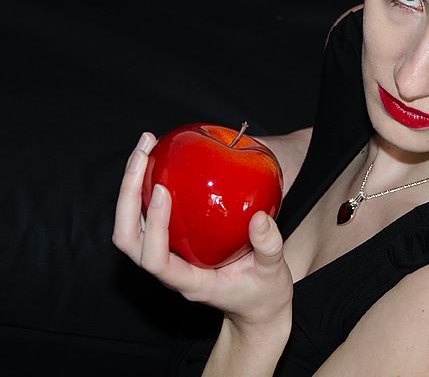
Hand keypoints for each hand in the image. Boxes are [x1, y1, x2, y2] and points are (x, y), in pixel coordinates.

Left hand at [112, 132, 293, 329]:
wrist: (256, 307)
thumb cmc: (263, 293)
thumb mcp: (274, 273)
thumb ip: (269, 247)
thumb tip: (258, 217)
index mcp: (189, 282)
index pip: (156, 259)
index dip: (153, 225)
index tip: (162, 190)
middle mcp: (169, 270)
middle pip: (129, 237)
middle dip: (127, 193)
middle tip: (143, 152)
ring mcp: (167, 256)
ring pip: (131, 225)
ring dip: (130, 184)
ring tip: (145, 147)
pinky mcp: (172, 244)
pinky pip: (147, 217)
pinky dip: (144, 186)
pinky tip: (159, 161)